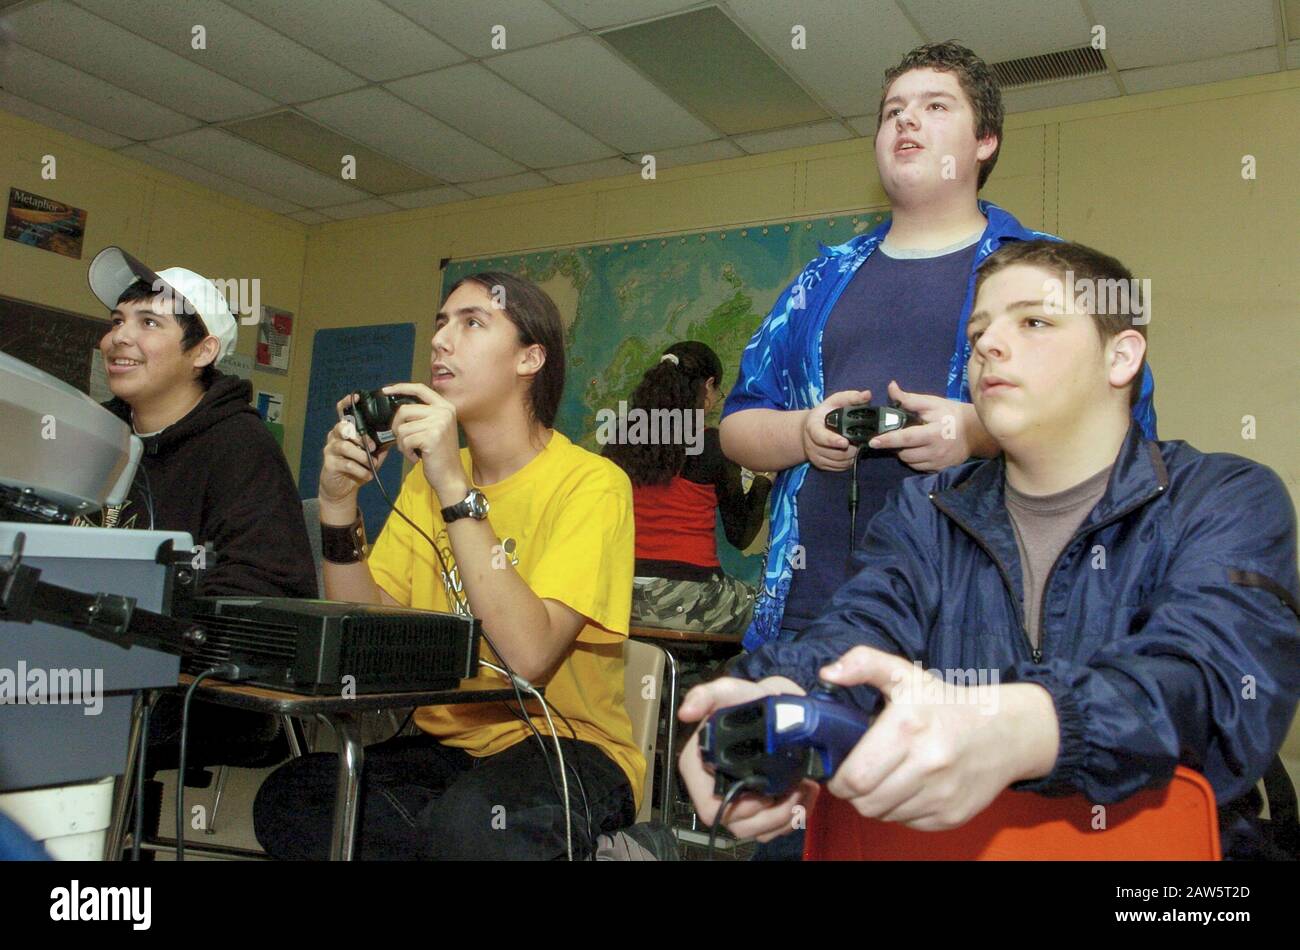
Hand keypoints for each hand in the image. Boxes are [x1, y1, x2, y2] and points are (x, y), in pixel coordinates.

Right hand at [319, 393, 389, 512]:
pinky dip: (360, 471)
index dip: (347, 403)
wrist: (341, 488)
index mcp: (346, 430)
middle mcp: (335, 436)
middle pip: (343, 427)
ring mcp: (331, 450)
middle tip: (372, 447)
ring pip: (345, 446)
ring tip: (370, 464)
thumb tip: (397, 433)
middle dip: (360, 437)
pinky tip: (367, 475)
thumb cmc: (357, 467)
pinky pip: (346, 464)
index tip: (356, 397)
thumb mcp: (372, 454)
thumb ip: (380, 443)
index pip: (342, 412)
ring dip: (362, 456)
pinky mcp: (329, 464)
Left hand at [382, 383, 465, 501]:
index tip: (386, 390)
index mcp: (445, 407)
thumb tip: (396, 405)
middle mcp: (444, 412)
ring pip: (402, 427)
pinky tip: (416, 457)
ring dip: (402, 442)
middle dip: (396, 426)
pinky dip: (406, 451)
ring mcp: (439, 424)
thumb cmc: (438, 454)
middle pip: (405, 410)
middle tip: (403, 440)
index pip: (420, 389)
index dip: (401, 387)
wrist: (450, 476)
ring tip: (413, 450)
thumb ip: (421, 414)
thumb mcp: (434, 428)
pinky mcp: (432, 437)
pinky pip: (405, 440)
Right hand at [677, 675, 815, 841]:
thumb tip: (686, 711)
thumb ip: (707, 695)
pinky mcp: (759, 809)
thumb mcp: (730, 692)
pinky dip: (795, 817)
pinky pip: (774, 829)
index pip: (709, 808)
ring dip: (788, 815)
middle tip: (798, 789)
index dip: (740, 808)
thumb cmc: (749, 701)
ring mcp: (738, 802)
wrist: (779, 707)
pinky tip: (806, 793)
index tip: (766, 792)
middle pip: (739, 825)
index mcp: (699, 768)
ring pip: (759, 831)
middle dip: (772, 813)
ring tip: (805, 788)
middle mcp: (714, 789)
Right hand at [803, 389, 871, 471]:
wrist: (810, 429)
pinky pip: (837, 468)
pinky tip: (853, 454)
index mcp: (813, 427)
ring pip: (838, 462)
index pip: (821, 437)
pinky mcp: (821, 465)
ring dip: (851, 456)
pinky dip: (848, 463)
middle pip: (833, 452)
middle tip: (862, 443)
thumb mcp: (835, 401)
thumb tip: (867, 395)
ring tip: (859, 447)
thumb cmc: (825, 413)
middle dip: (850, 449)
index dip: (833, 441)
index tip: (845, 442)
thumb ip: (851, 398)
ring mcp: (816, 457)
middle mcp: (811, 444)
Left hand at [818, 646, 1057, 830]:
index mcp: (908, 727)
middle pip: (866, 803)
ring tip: (885, 778)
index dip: (838, 778)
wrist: (1005, 731)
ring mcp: (942, 794)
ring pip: (885, 816)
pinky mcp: (952, 816)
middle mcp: (927, 764)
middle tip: (858, 776)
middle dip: (853, 793)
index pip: (855, 776)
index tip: (839, 768)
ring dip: (877, 802)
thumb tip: (828, 673)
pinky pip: (908, 823)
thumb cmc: (946, 704)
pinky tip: (908, 788)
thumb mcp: (905, 674)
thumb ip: (864, 663)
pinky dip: (901, 810)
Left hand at [866, 381, 975, 471]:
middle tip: (899, 435)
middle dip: (896, 446)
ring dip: (905, 453)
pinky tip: (919, 450)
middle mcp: (935, 451)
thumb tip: (891, 387)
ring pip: (910, 463)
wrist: (975, 432)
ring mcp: (938, 463)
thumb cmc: (951, 414)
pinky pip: (919, 468)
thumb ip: (910, 399)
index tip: (873, 442)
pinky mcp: (940, 470)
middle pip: (904, 454)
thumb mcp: (932, 403)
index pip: (906, 438)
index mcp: (933, 433)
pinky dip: (915, 460)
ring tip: (911, 442)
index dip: (888, 440)